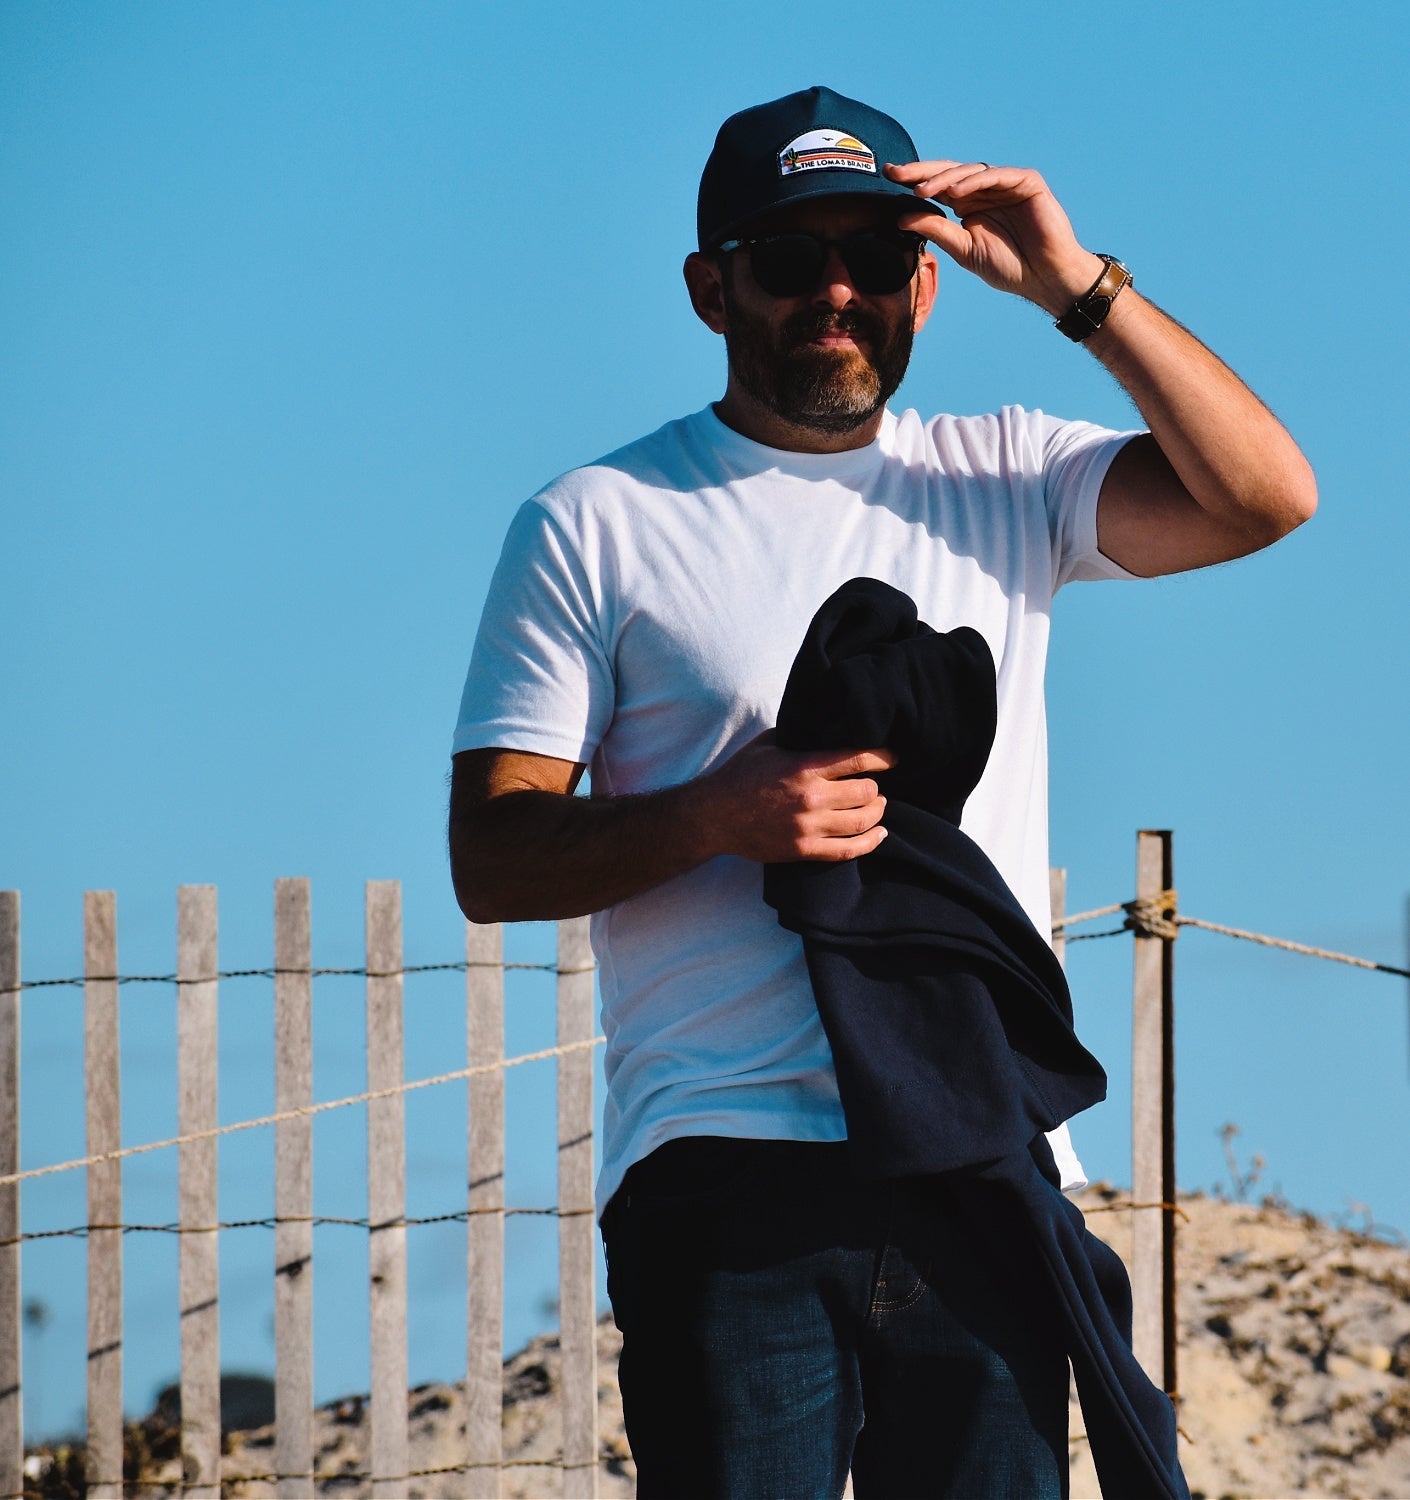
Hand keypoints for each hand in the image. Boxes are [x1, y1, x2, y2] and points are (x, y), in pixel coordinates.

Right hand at [692, 730, 894, 863]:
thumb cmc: (741, 774)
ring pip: (863, 821)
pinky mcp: (804, 851)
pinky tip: (879, 834)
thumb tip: (829, 726)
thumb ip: (802, 736)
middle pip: (867, 792)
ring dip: (877, 812)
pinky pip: (849, 850)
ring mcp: (808, 827)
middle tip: (875, 785)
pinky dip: (870, 842)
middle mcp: (810, 797)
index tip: (892, 758)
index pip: (859, 758)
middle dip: (876, 787)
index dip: (883, 757)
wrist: (714, 816)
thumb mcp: (769, 743)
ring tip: (877, 806)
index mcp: (804, 766)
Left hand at [883, 159, 1105, 317]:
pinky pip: (997, 175)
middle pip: (948, 173)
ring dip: (943, 179)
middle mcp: (984, 190)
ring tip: (921, 190)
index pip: (937, 188)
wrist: (1045, 277)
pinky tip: (956, 191)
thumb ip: (937, 231)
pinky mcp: (1026, 181)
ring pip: (969, 171)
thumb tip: (902, 217)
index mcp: (968, 205)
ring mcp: (1005, 183)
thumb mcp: (964, 250)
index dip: (913, 182)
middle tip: (895, 172)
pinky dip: (976, 181)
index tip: (887, 178)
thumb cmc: (1009, 266)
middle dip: (921, 172)